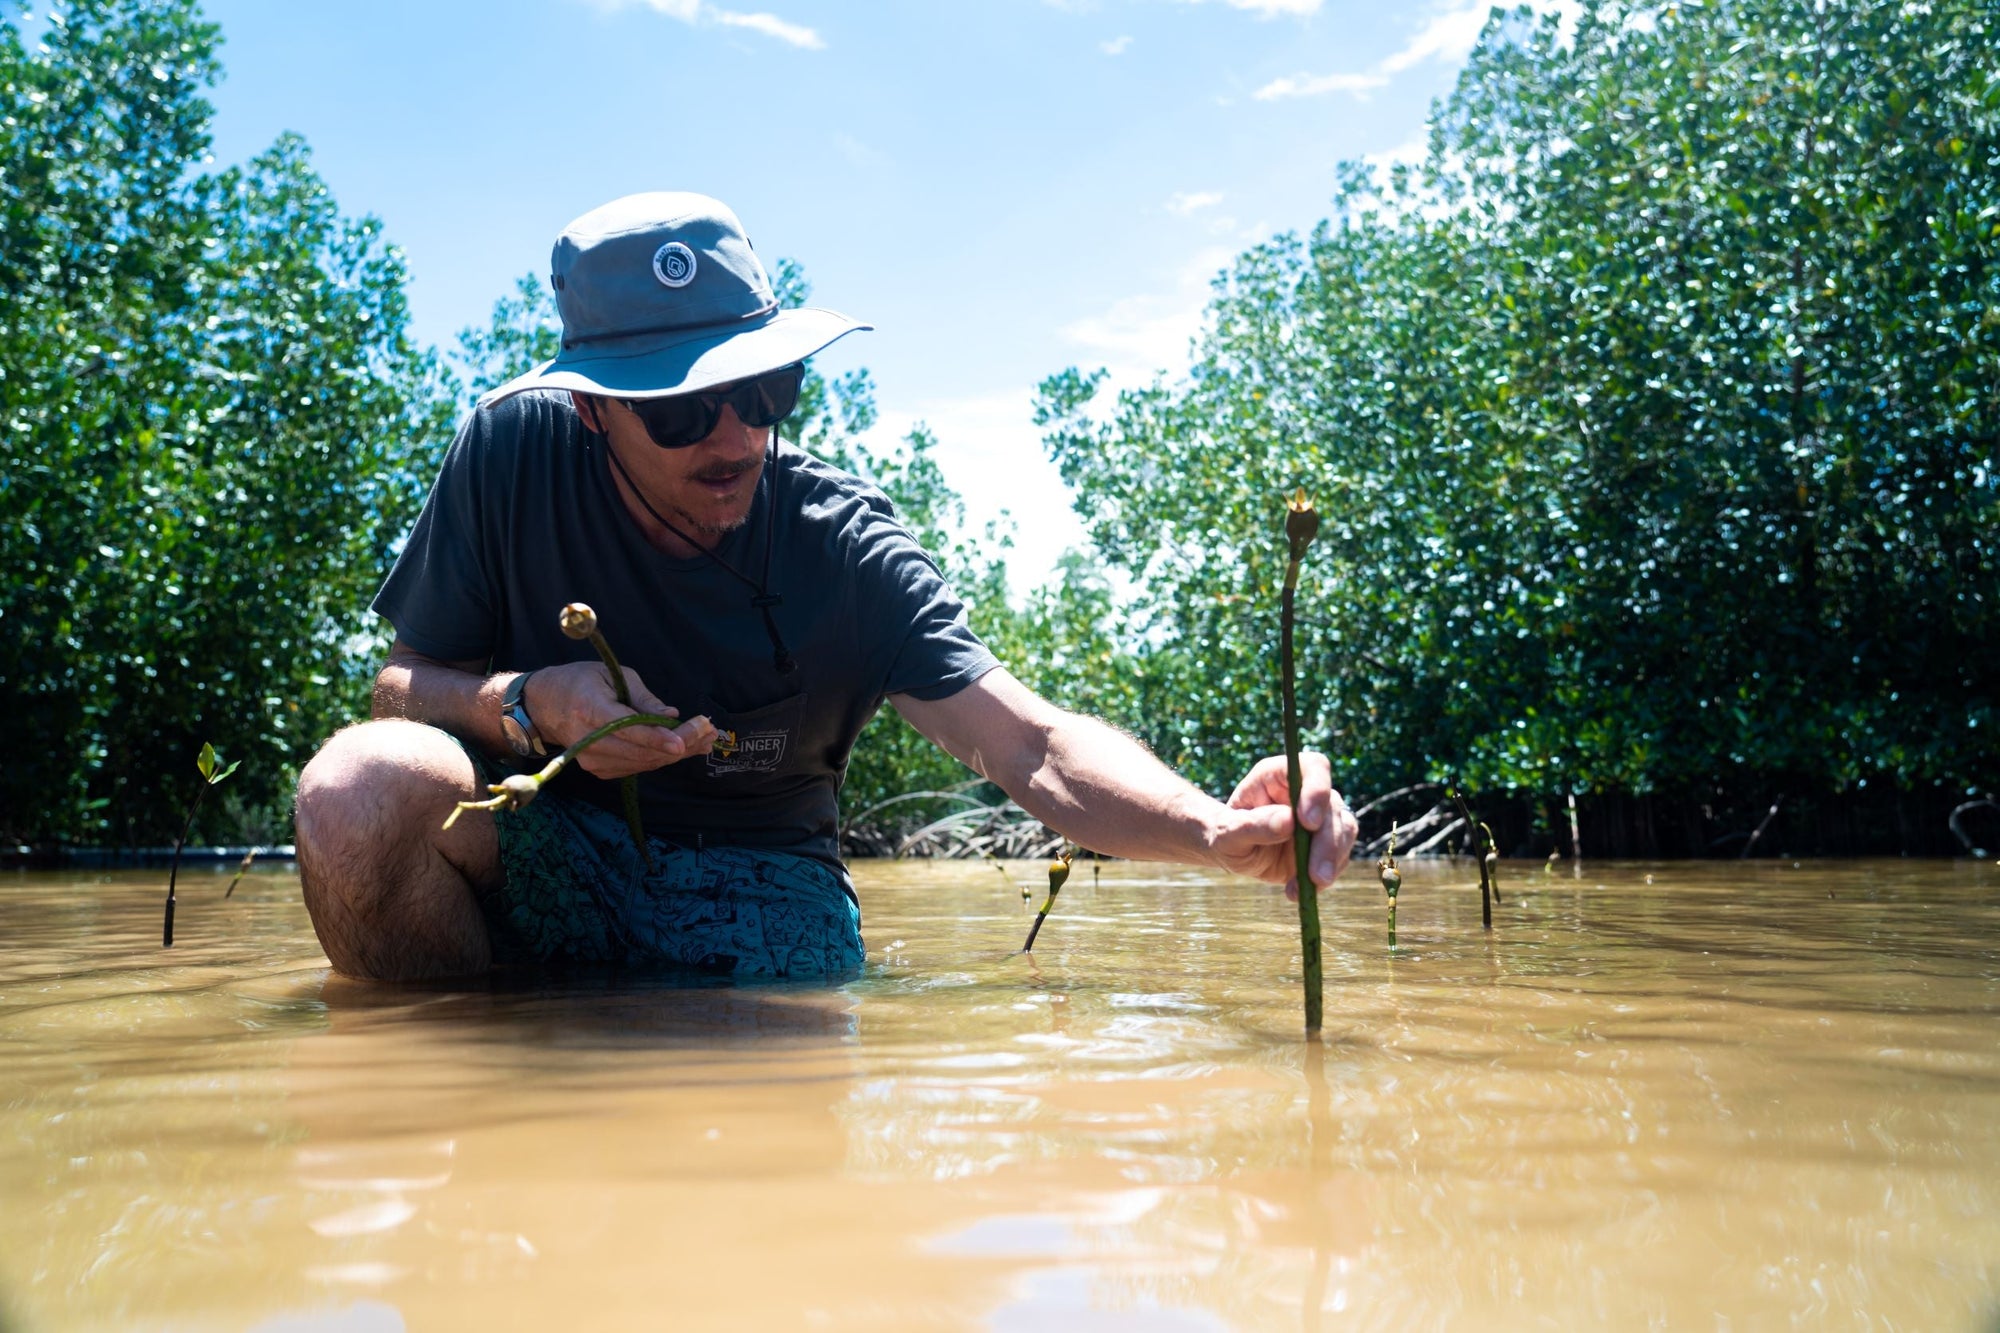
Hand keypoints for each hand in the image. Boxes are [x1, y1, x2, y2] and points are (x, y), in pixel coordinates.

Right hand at [520, 662, 714, 779]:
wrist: (546, 705)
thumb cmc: (582, 682)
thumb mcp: (613, 675)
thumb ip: (643, 698)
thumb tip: (671, 714)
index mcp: (589, 708)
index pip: (625, 728)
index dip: (655, 737)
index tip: (681, 741)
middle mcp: (587, 740)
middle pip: (638, 751)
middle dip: (679, 745)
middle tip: (709, 734)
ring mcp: (591, 759)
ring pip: (641, 763)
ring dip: (676, 754)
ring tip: (705, 740)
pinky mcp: (598, 769)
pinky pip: (635, 768)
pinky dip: (660, 759)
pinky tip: (684, 749)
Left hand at [1210, 752, 1358, 896]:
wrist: (1231, 852)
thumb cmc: (1224, 833)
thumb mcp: (1227, 832)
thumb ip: (1252, 825)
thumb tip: (1288, 821)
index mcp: (1279, 775)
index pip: (1314, 767)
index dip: (1317, 789)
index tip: (1307, 822)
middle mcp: (1305, 791)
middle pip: (1332, 806)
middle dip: (1328, 842)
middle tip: (1316, 874)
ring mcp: (1320, 816)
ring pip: (1345, 831)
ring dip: (1332, 862)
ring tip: (1308, 886)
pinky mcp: (1326, 843)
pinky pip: (1339, 857)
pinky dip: (1323, 878)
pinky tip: (1297, 890)